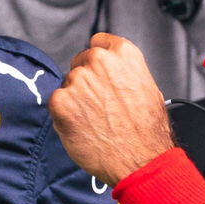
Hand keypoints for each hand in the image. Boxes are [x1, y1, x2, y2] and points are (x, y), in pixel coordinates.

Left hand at [48, 33, 172, 184]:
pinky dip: (64, 115)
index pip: (98, 42)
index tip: (99, 72)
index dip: (98, 60)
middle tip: (99, 105)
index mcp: (124, 54)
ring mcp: (78, 79)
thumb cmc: (147, 133)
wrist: (140, 161)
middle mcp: (99, 60)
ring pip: (67, 83)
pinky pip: (56, 103)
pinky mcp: (60, 101)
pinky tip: (83, 128)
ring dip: (75, 99)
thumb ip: (126, 73)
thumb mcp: (148, 89)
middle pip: (80, 62)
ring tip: (95, 121)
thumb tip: (114, 73)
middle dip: (86, 80)